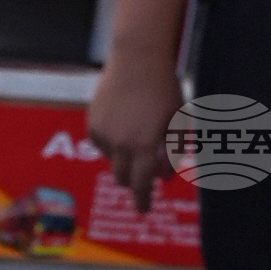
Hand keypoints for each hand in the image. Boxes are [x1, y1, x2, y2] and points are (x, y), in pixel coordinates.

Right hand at [85, 29, 182, 211]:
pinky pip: (102, 145)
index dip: (143, 200)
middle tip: (145, 174)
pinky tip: (124, 123)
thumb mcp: (178, 121)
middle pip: (123, 178)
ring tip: (138, 134)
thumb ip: (173, 152)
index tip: (144, 210)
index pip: (142, 184)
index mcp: (145, 145)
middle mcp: (120, 144)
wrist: (137, 60)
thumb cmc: (164, 88)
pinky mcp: (92, 124)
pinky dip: (113, 143)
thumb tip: (167, 176)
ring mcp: (103, 134)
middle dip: (135, 181)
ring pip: (112, 161)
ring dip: (125, 159)